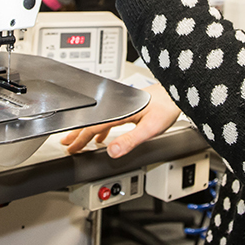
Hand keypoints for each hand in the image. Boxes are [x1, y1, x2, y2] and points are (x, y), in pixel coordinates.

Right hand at [61, 84, 181, 157]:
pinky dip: (101, 129)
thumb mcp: (149, 128)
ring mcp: (123, 105)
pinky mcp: (129, 106)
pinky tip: (102, 138)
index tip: (71, 147)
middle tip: (66, 143)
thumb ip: (130, 140)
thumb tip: (112, 151)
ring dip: (88, 131)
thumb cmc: (167, 107)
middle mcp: (119, 105)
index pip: (94, 125)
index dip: (81, 138)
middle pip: (93, 120)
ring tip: (79, 141)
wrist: (177, 93)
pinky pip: (109, 118)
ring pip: (100, 119)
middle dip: (78, 133)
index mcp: (120, 110)